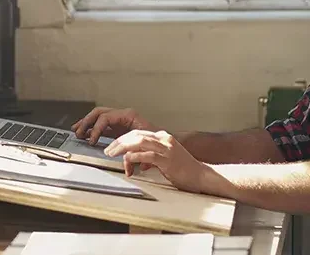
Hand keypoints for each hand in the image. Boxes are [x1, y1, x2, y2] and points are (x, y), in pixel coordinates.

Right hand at [71, 107, 160, 145]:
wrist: (165, 140)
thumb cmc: (158, 140)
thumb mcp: (147, 145)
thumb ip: (136, 153)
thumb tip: (127, 161)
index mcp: (129, 116)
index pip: (106, 117)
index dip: (96, 128)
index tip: (92, 140)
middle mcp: (123, 115)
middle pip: (99, 113)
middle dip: (87, 122)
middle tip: (79, 132)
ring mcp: (120, 120)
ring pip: (98, 117)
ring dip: (87, 123)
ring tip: (77, 131)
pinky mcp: (118, 128)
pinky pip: (102, 125)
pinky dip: (92, 128)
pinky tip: (85, 134)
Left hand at [104, 130, 221, 194]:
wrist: (201, 176)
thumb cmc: (183, 170)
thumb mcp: (164, 159)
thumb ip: (150, 156)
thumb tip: (133, 159)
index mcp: (163, 137)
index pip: (138, 133)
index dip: (123, 138)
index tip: (113, 146)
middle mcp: (164, 139)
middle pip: (136, 135)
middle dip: (119, 141)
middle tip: (108, 149)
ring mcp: (166, 148)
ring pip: (139, 142)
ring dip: (122, 147)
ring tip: (112, 154)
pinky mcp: (167, 159)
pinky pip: (146, 155)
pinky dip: (134, 158)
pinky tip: (127, 163)